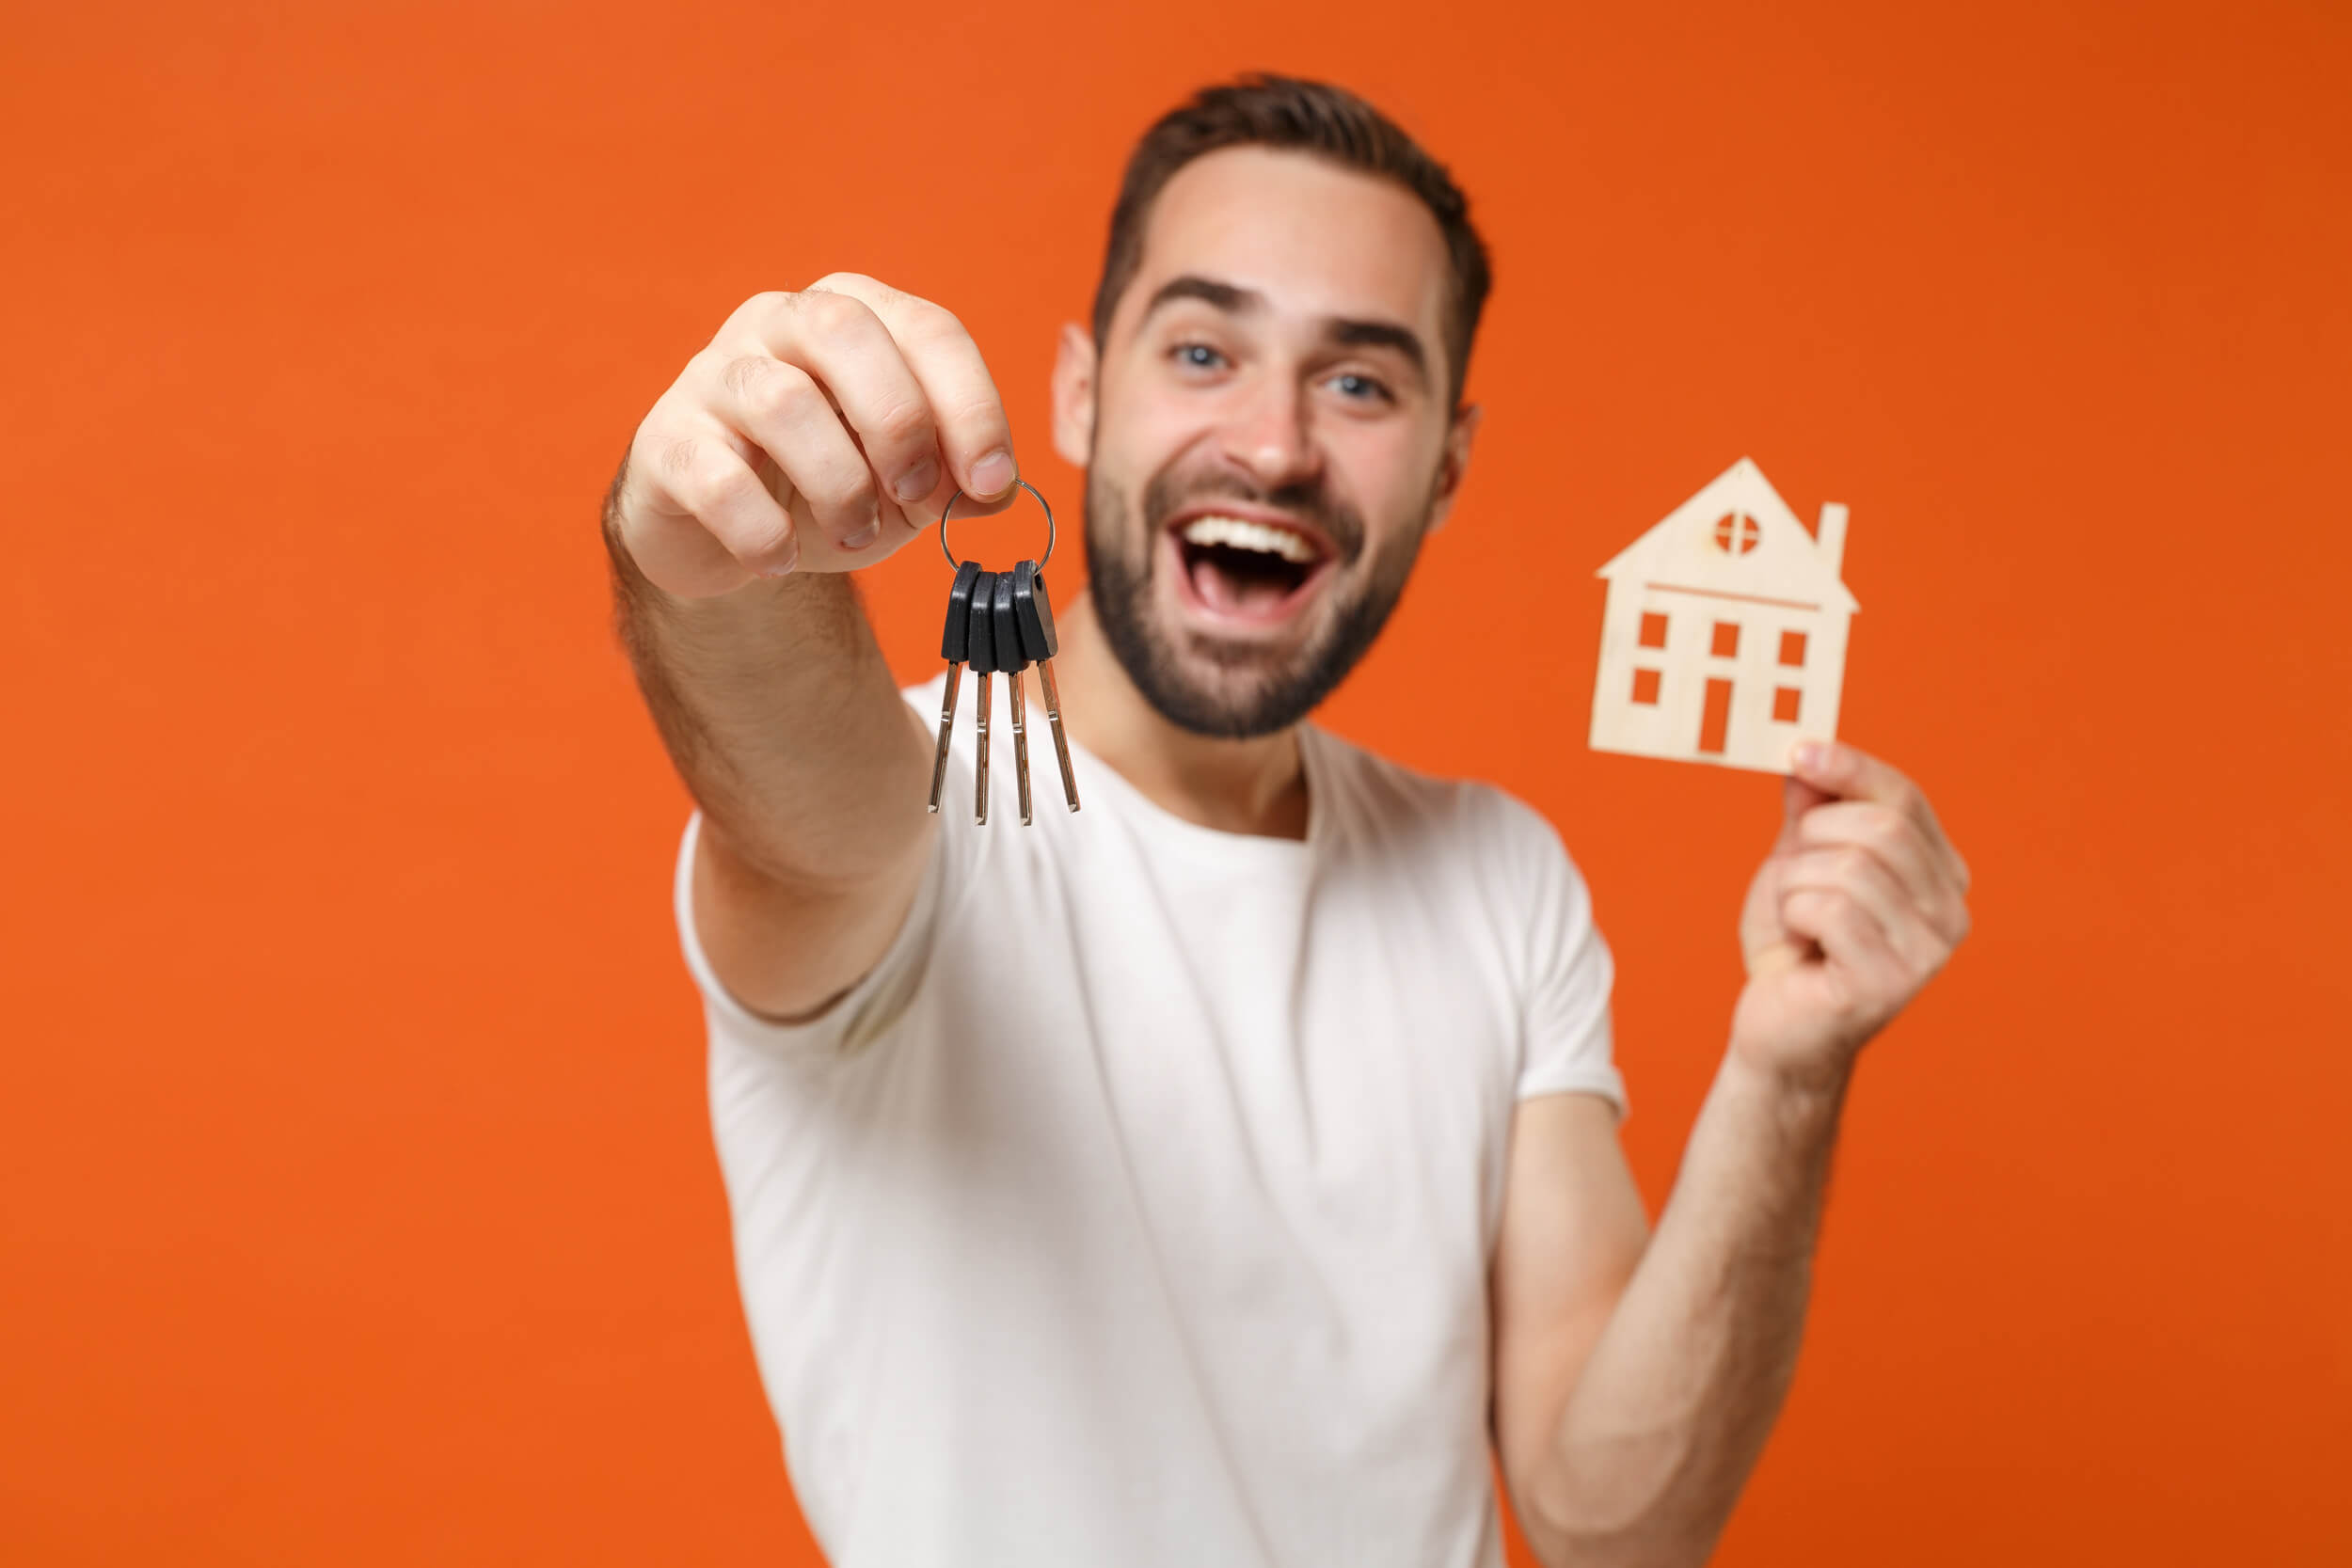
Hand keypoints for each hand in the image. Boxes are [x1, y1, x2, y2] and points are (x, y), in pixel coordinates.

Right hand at [608, 275, 1019, 596]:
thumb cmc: (832, 488)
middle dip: (899, 423)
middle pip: (844, 331)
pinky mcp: (665, 441)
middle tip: (917, 498)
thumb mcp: (911, 486)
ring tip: (856, 537)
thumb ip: (958, 481)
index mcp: (853, 315)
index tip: (989, 483)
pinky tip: (780, 559)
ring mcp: (713, 375)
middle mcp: (777, 322)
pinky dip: (763, 530)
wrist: (732, 538)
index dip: (970, 406)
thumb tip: (993, 490)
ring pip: (781, 402)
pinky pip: (717, 477)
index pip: (926, 327)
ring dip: (839, 485)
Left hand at [1730, 742, 1971, 1089]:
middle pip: (1880, 828)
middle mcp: (1951, 911)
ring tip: (1797, 920)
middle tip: (1792, 876)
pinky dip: (1794, 919)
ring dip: (1795, 885)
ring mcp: (1929, 951)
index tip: (1800, 752)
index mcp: (1940, 873)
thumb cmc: (1793, 945)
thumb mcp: (1798, 861)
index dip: (1851, 769)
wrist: (1776, 1027)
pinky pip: (1829, 910)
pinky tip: (1800, 948)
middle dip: (1812, 839)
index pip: (1905, 798)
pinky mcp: (1891, 982)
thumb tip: (1811, 754)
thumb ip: (1811, 811)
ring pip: (1847, 868)